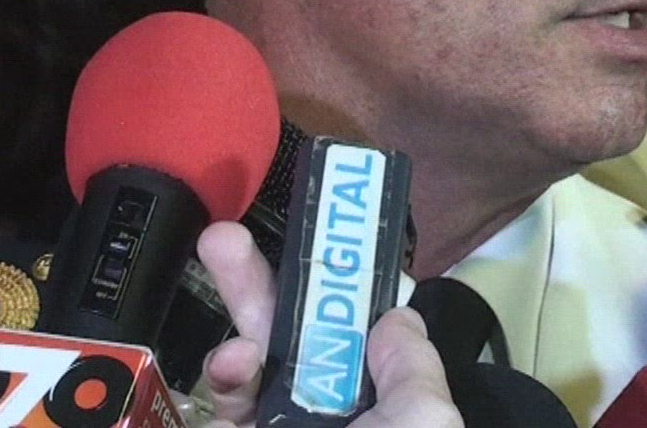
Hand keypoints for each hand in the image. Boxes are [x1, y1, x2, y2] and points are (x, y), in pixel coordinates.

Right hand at [194, 220, 461, 427]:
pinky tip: (233, 369)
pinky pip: (222, 408)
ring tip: (236, 343)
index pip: (349, 335)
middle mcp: (324, 411)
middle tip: (223, 237)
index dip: (331, 289)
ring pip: (247, 369)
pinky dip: (225, 381)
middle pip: (287, 337)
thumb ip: (413, 367)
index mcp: (373, 402)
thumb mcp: (424, 419)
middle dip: (257, 283)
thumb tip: (398, 316)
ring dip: (235, 337)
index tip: (314, 239)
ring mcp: (277, 425)